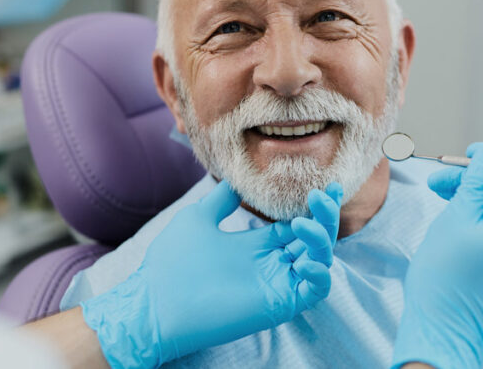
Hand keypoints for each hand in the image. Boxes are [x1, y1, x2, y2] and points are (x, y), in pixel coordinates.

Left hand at [82, 181, 341, 368]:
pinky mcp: (279, 304)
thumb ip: (221, 200)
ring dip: (321, 238)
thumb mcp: (198, 218)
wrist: (155, 302)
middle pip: (315, 239)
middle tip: (322, 195)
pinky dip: (320, 275)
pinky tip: (306, 260)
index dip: (316, 207)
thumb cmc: (171, 263)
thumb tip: (235, 180)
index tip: (327, 185)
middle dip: (326, 216)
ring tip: (302, 222)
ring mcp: (277, 284)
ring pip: (319, 260)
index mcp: (256, 245)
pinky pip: (314, 291)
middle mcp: (272, 263)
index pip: (297, 224)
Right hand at [391, 144, 482, 368]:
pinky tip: (454, 220)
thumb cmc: (444, 279)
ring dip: (476, 197)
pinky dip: (482, 219)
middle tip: (440, 179)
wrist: (445, 335)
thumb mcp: (456, 220)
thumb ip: (477, 183)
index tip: (470, 154)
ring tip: (440, 197)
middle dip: (478, 177)